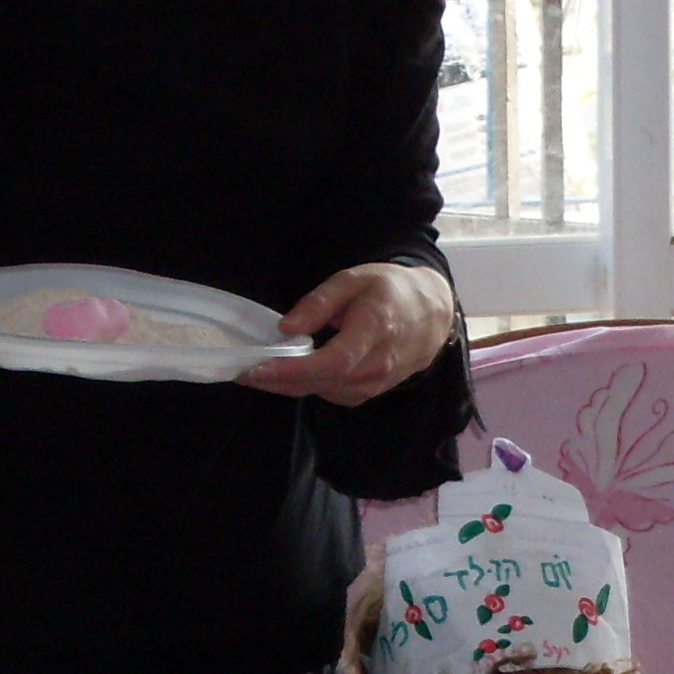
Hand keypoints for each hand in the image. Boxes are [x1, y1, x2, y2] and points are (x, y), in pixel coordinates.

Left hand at [240, 263, 457, 406]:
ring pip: (322, 392)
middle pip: (320, 383)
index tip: (258, 367)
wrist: (431, 315)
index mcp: (373, 332)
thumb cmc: (391, 290)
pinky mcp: (369, 392)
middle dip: (277, 381)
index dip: (292, 370)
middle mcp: (375, 367)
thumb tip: (286, 328)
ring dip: (288, 386)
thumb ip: (319, 303)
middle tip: (241, 371)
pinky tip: (288, 374)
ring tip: (257, 372)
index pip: (330, 363)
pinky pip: (331, 394)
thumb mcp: (353, 280)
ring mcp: (374, 385)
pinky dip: (306, 386)